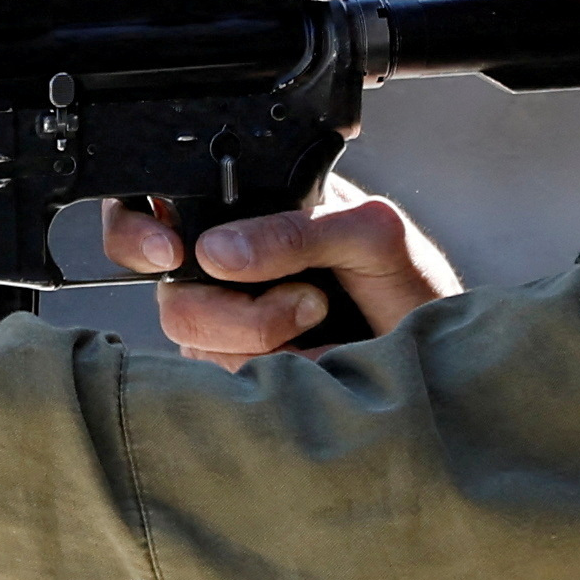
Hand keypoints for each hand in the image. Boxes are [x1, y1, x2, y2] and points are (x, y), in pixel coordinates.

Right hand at [92, 172, 460, 363]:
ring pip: (192, 337)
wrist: (439, 364)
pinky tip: (310, 357)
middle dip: (235, 307)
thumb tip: (218, 251)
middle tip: (306, 302)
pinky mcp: (237, 371)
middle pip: (171, 289)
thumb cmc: (412, 286)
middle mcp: (226, 267)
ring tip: (321, 322)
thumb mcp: (370, 234)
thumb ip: (297, 230)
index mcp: (249, 211)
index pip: (159, 205)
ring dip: (263, 338)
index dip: (139, 229)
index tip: (170, 251)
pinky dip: (271, 368)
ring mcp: (226, 321)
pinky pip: (222, 375)